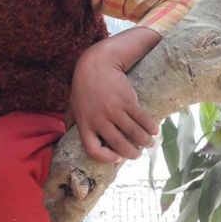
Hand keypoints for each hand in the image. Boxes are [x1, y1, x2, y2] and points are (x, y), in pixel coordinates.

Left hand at [70, 32, 159, 163]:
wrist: (96, 63)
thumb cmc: (84, 85)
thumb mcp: (74, 104)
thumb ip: (72, 119)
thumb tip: (66, 133)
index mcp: (84, 123)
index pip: (93, 150)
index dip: (106, 157)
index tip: (117, 158)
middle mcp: (99, 120)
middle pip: (118, 144)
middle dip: (131, 153)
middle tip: (138, 154)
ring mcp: (113, 110)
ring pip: (133, 133)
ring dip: (144, 141)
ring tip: (149, 143)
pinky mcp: (126, 100)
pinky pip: (141, 119)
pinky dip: (150, 127)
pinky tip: (154, 130)